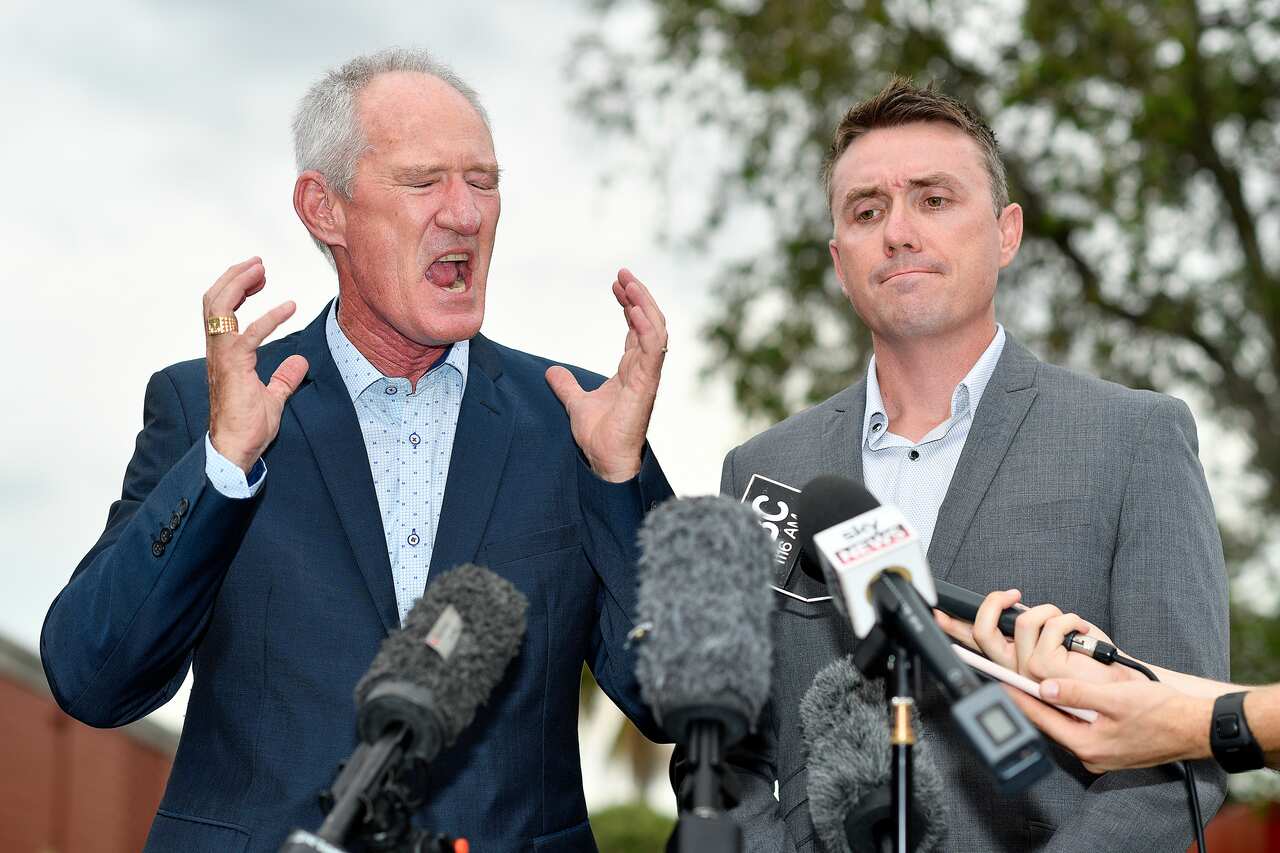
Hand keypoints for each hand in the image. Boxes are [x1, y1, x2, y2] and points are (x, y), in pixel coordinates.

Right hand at [205, 258, 308, 472]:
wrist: (235, 450)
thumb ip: (285, 378)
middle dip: (234, 277)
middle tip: (257, 264)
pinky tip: (289, 307)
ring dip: (239, 283)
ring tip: (260, 269)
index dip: (238, 290)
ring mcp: (222, 358)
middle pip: (215, 301)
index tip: (259, 279)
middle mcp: (218, 351)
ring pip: (219, 308)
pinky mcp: (233, 367)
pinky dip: (269, 318)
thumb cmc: (247, 428)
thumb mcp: (274, 397)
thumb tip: (300, 362)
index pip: (222, 312)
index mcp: (224, 354)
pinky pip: (248, 335)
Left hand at [546, 268, 666, 481]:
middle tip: (623, 274)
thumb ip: (567, 386)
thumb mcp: (576, 402)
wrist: (604, 460)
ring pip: (656, 330)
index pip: (637, 329)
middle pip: (650, 322)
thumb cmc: (599, 437)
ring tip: (630, 282)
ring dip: (645, 304)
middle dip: (639, 296)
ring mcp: (647, 375)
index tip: (616, 284)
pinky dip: (648, 326)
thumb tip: (552, 372)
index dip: (630, 305)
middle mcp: (643, 369)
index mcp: (632, 370)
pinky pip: (654, 349)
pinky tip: (635, 308)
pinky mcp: (647, 384)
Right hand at [934, 589, 1126, 684]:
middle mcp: (1015, 672)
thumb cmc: (1094, 667)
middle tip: (1008, 596)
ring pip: (1022, 620)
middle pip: (983, 632)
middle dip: (993, 604)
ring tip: (1071, 623)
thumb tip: (1011, 613)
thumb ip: (1030, 634)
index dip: (952, 629)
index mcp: (1014, 667)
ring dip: (1052, 612)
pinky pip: (1049, 623)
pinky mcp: (1043, 666)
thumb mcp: (1056, 645)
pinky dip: (1070, 618)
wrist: (1121, 685)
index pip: (975, 646)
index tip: (939, 614)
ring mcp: (1027, 671)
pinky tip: (1082, 630)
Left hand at [1006, 678, 1212, 771]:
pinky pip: (1080, 727)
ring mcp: (1100, 753)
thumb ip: (1078, 694)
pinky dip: (1069, 710)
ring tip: (1031, 682)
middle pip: (1050, 724)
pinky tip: (1063, 695)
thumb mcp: (1116, 698)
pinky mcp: (1110, 747)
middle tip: (1010, 678)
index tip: (1000, 683)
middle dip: (1031, 701)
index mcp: (1089, 746)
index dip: (1020, 699)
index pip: (1042, 720)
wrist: (1198, 728)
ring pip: (1064, 725)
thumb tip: (1045, 688)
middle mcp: (1091, 754)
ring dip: (1050, 704)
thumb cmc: (1163, 712)